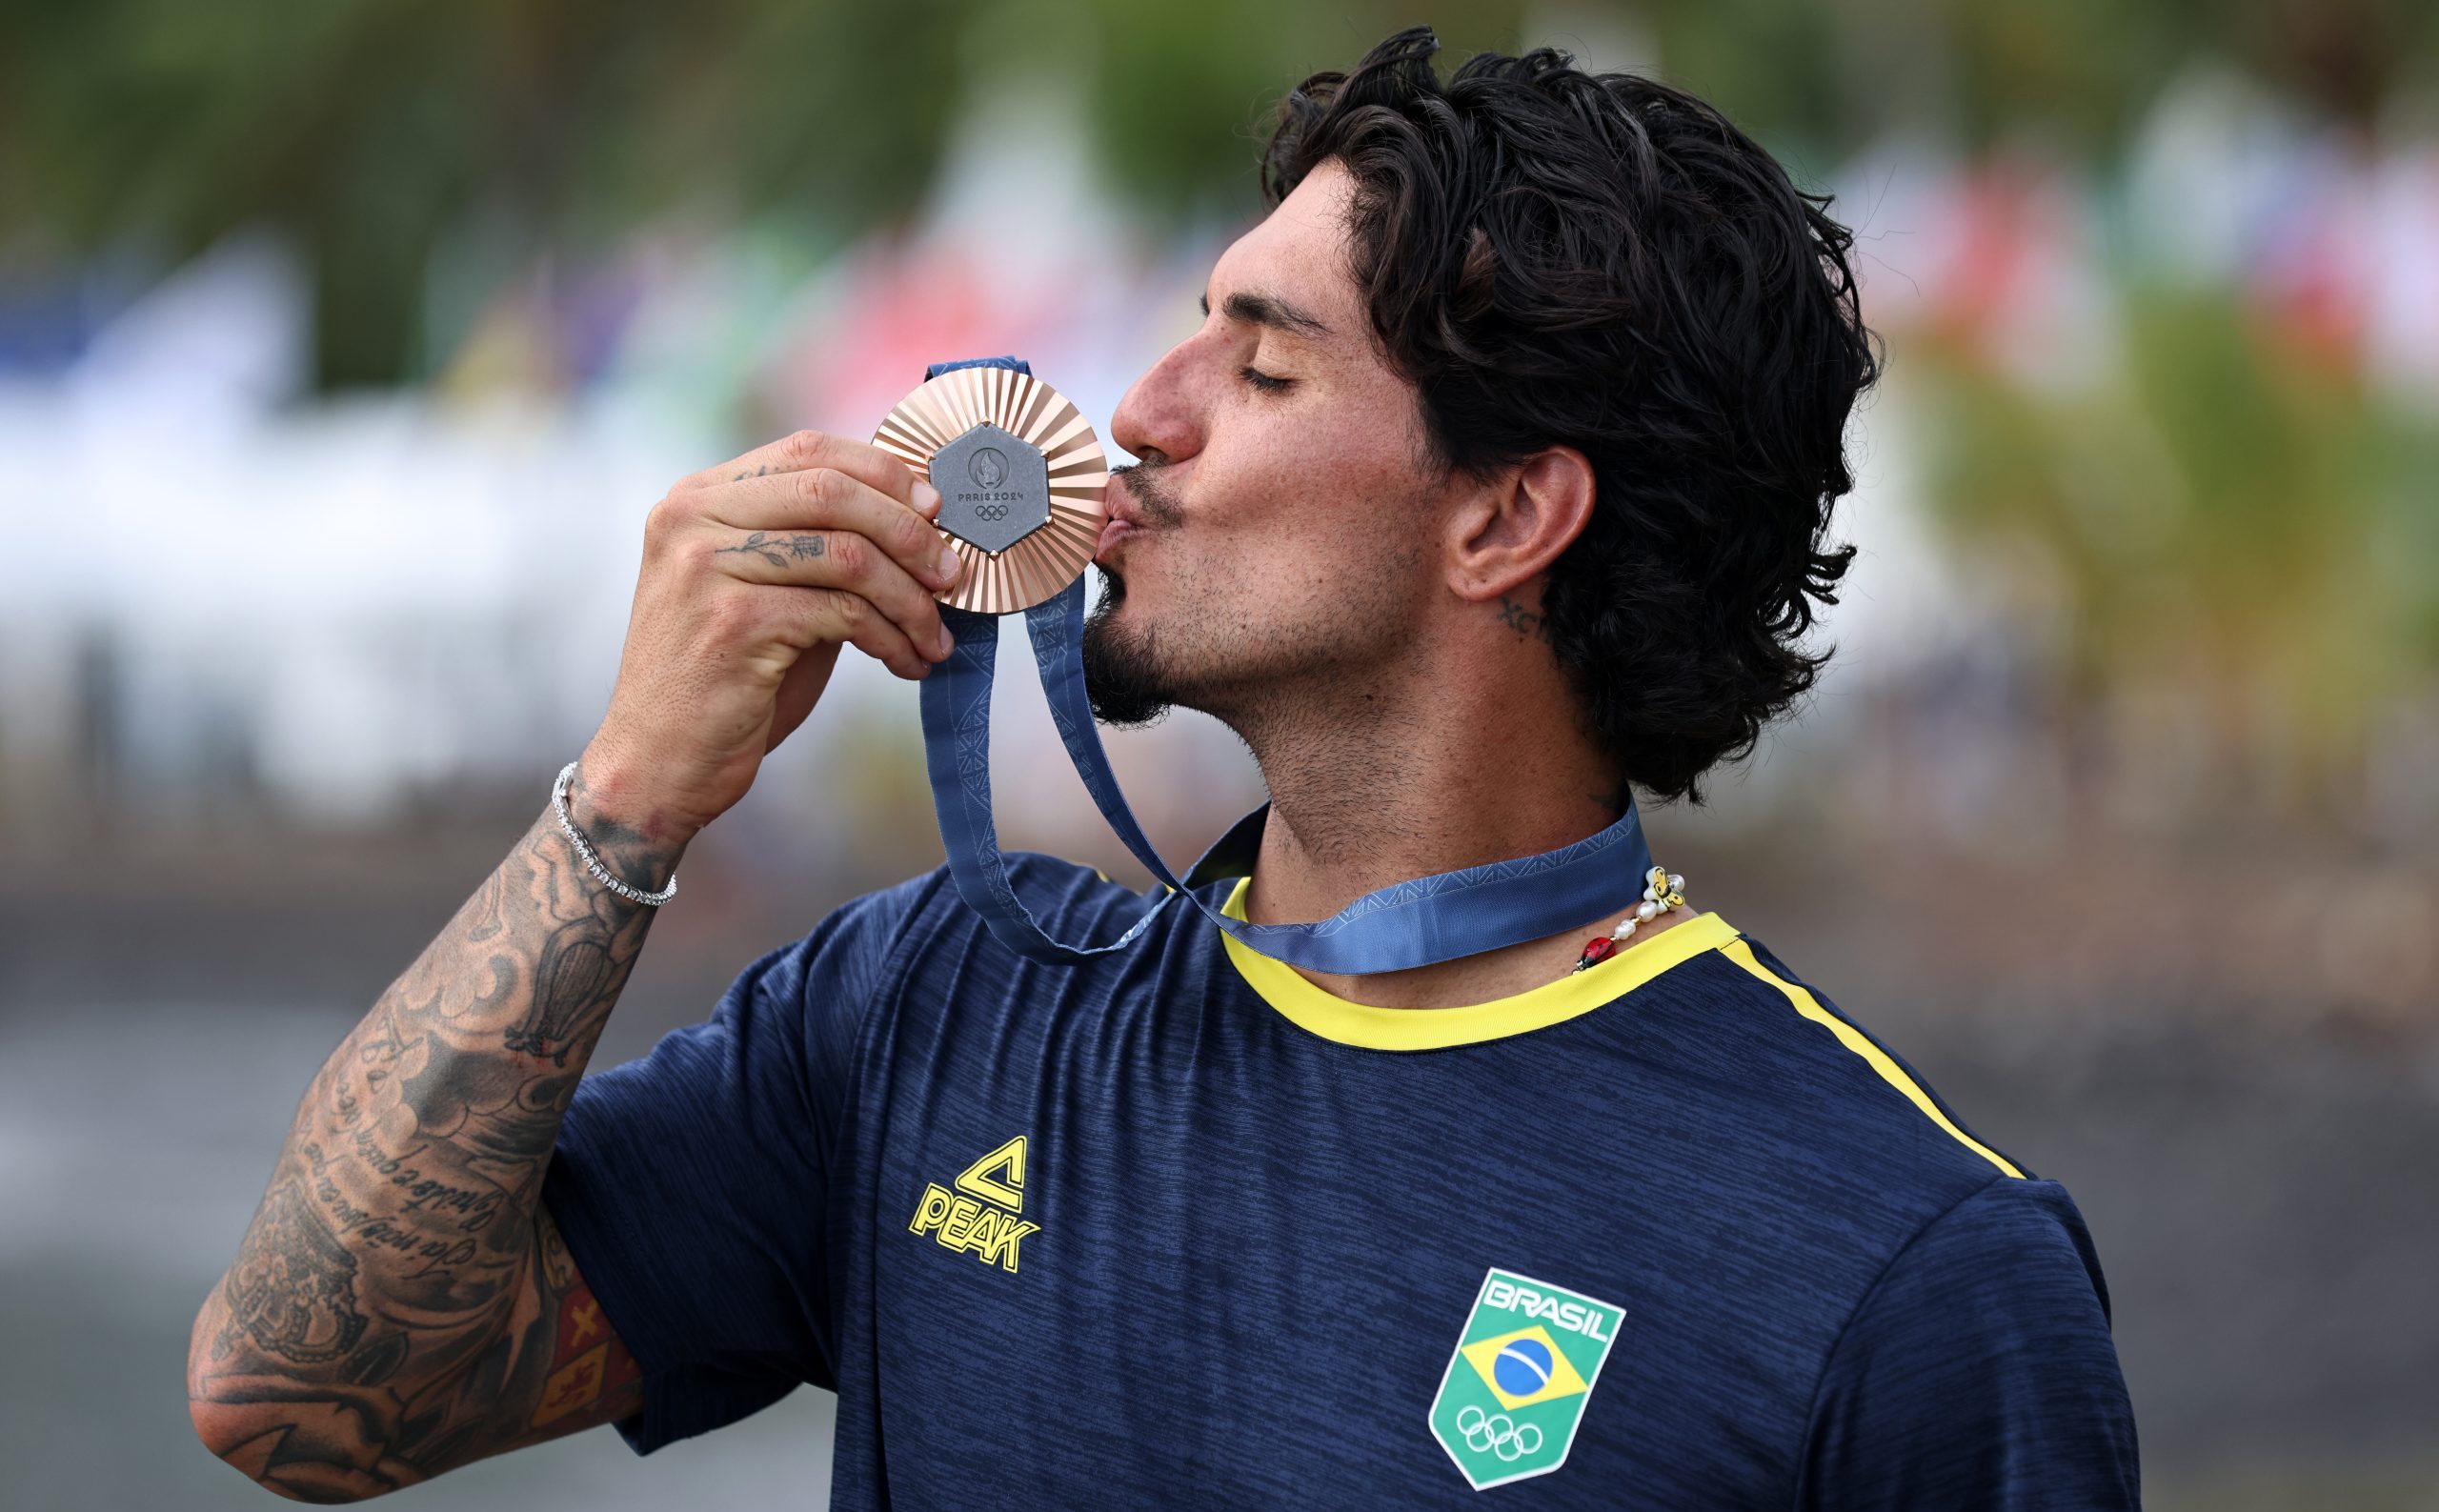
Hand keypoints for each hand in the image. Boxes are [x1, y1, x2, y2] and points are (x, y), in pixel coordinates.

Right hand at [578, 429, 963, 843]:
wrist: (660, 764)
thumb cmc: (726, 682)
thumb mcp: (768, 594)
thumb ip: (819, 548)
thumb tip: (921, 520)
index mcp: (698, 498)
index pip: (808, 450)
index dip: (885, 473)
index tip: (936, 510)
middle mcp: (692, 519)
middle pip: (832, 491)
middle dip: (909, 533)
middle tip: (951, 575)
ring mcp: (707, 567)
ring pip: (848, 554)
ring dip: (910, 598)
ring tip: (933, 635)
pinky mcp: (733, 621)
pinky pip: (843, 613)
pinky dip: (891, 638)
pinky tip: (906, 663)